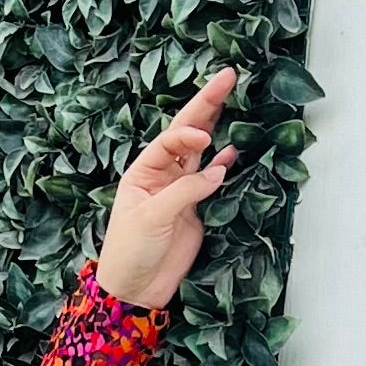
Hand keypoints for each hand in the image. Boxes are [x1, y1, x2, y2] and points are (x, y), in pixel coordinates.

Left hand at [94, 71, 240, 313]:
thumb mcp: (152, 218)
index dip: (188, 134)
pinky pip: (211, 179)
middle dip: (206, 104)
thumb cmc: (130, 252)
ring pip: (200, 151)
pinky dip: (223, 163)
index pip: (169, 141)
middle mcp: (161, 175)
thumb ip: (185, 192)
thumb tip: (219, 170)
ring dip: (216, 125)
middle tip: (228, 76)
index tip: (205, 139)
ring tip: (232, 97)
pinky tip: (235, 148)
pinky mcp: (194, 210)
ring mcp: (179, 191)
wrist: (135, 289)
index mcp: (142, 172)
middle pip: (186, 132)